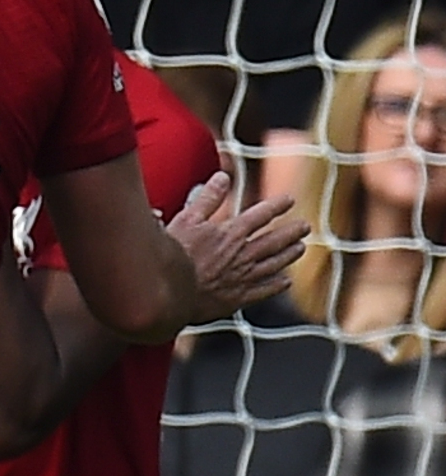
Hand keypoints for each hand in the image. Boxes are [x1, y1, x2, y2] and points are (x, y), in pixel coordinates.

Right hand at [166, 172, 304, 317]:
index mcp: (231, 232)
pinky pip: (264, 290)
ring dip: (289, 255)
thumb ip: (207, 199)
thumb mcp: (186, 220)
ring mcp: (243, 276)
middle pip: (275, 240)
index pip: (261, 214)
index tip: (289, 201)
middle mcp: (243, 253)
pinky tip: (284, 282)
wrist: (170, 291)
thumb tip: (222, 178)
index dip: (277, 206)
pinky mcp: (238, 297)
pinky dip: (277, 285)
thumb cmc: (174, 255)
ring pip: (274, 263)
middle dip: (291, 231)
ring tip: (300, 248)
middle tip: (304, 227)